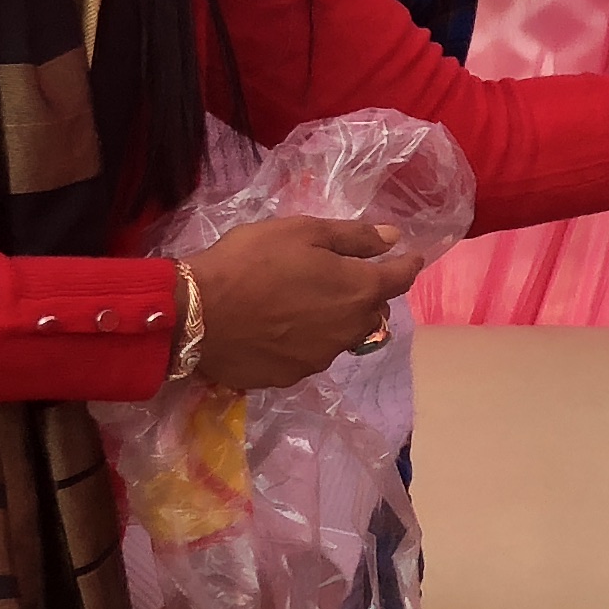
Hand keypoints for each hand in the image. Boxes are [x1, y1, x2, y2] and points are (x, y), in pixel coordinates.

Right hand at [181, 216, 425, 389]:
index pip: (399, 279)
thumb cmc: (251, 261)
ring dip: (338, 320)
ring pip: (343, 336)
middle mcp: (349, 330)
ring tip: (310, 303)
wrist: (197, 314)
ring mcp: (320, 358)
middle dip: (369, 294)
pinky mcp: (291, 376)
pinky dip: (307, 339)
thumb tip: (395, 239)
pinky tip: (283, 328)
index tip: (411, 257)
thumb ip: (354, 237)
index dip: (408, 265)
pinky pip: (311, 354)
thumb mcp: (303, 232)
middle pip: (372, 312)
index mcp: (358, 291)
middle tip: (348, 277)